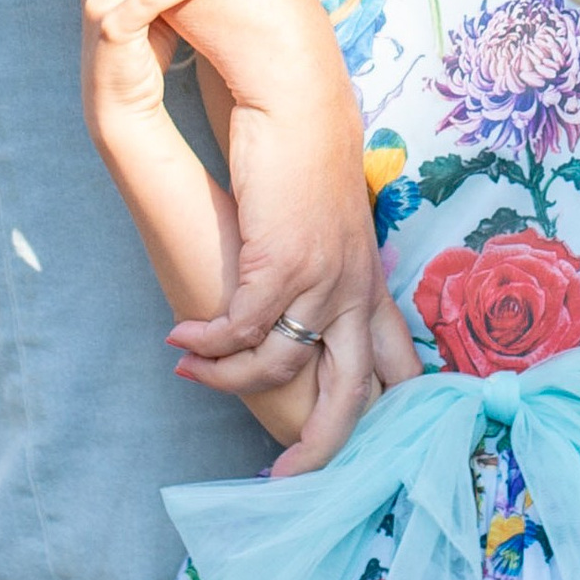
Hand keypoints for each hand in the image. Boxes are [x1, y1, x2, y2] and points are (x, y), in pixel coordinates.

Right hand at [166, 88, 421, 472]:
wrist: (298, 101)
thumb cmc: (307, 157)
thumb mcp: (332, 223)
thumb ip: (327, 266)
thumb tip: (306, 308)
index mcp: (372, 283)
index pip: (397, 369)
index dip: (383, 418)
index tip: (350, 450)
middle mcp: (355, 290)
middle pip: (353, 396)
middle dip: (320, 449)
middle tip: (283, 477)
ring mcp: (322, 279)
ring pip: (276, 366)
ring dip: (225, 379)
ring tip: (190, 370)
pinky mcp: (280, 263)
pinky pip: (239, 328)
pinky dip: (206, 343)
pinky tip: (182, 339)